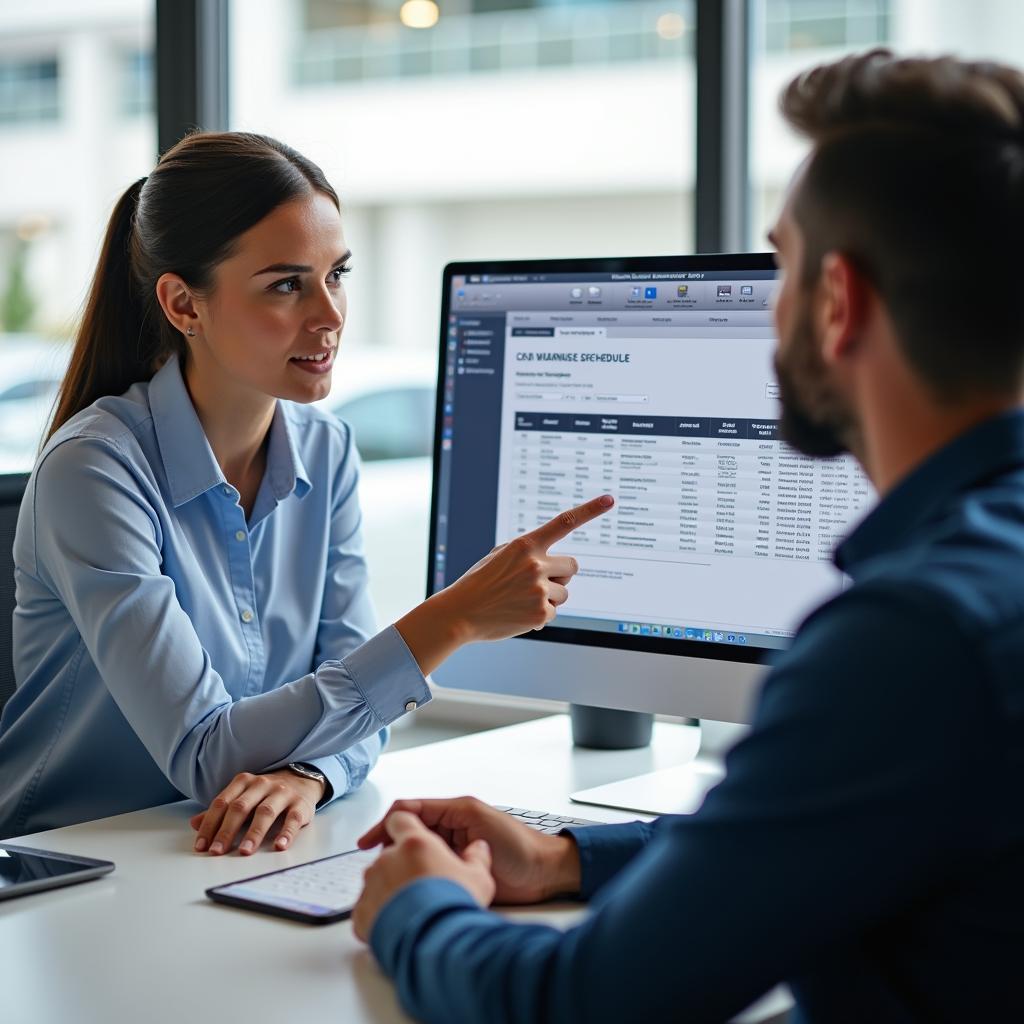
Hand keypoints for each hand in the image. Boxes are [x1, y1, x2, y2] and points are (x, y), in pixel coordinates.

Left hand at [190, 769, 324, 854]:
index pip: (222, 803)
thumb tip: (194, 824)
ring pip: (266, 812)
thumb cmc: (266, 794)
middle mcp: (262, 784)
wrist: (301, 780)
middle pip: (241, 807)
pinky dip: (286, 833)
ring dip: (254, 833)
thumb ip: (221, 811)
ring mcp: (283, 793)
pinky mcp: (301, 804)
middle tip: (217, 851)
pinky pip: (293, 818)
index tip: (201, 846)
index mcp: (244, 782)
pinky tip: (279, 846)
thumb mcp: (243, 797)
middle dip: (227, 831)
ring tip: (244, 851)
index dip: (210, 825)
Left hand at [351, 810, 495, 941]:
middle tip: (421, 886)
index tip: (408, 836)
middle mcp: (387, 859)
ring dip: (390, 889)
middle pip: (390, 853)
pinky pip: (368, 908)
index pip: (400, 818)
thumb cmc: (455, 906)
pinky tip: (398, 926)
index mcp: (414, 843)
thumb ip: (476, 857)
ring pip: (378, 880)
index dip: (405, 825)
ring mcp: (371, 885)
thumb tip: (479, 847)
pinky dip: (380, 914)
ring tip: (412, 910)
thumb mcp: (479, 877)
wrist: (434, 943)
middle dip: (402, 865)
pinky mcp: (361, 912)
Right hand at [357, 797, 580, 905]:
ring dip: (401, 867)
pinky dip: (416, 881)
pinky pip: (429, 876)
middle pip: (408, 836)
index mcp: (453, 812)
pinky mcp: (457, 876)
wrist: (545, 874)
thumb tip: (408, 823)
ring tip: (389, 882)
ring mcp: (453, 854)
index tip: (366, 843)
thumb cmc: (520, 844)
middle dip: (390, 849)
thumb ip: (445, 816)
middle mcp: (450, 832)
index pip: (409, 811)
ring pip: (415, 858)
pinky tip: (409, 892)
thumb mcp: (477, 819)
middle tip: (379, 869)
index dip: (384, 825)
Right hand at [396, 494, 614, 674]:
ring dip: (549, 596)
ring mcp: (539, 589)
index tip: (609, 499)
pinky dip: (540, 614)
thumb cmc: (481, 582)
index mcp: (525, 545)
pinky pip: (555, 611)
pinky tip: (519, 613)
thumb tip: (559, 564)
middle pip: (572, 566)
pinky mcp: (541, 612)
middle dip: (560, 574)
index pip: (564, 522)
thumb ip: (530, 551)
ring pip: (564, 591)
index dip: (590, 510)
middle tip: (536, 582)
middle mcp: (535, 564)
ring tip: (520, 599)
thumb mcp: (501, 556)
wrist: (460, 612)